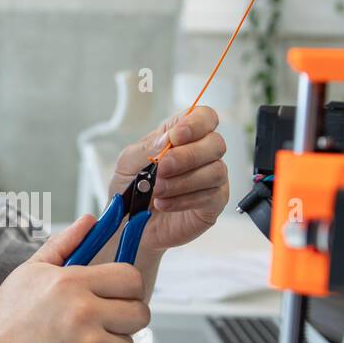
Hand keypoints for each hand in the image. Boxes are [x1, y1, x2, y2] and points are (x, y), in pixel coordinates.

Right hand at [0, 216, 150, 342]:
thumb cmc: (3, 322)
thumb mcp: (28, 274)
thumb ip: (64, 245)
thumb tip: (91, 221)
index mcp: (70, 283)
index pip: (131, 278)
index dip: (127, 286)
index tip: (116, 294)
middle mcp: (83, 314)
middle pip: (139, 313)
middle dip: (124, 317)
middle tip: (100, 321)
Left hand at [109, 106, 229, 254]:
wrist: (127, 224)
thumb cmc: (130, 189)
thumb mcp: (128, 163)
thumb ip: (147, 148)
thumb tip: (167, 141)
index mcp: (182, 137)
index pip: (205, 117)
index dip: (195, 123)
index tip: (175, 137)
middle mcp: (202, 155)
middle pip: (216, 143)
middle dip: (187, 156)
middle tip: (161, 169)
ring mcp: (211, 179)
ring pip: (216, 171)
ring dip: (183, 181)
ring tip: (157, 191)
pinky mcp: (213, 204)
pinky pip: (212, 196)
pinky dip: (184, 200)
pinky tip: (164, 203)